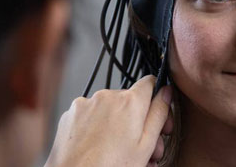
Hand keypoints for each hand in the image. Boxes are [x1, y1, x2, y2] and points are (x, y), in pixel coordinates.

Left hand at [45, 75, 173, 166]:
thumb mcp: (145, 145)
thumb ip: (159, 114)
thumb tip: (166, 92)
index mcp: (130, 101)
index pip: (150, 83)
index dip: (158, 100)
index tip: (159, 119)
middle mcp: (106, 96)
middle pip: (130, 101)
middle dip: (138, 122)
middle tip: (144, 148)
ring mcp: (86, 104)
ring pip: (110, 109)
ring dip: (118, 126)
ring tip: (120, 152)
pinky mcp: (70, 114)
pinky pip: (90, 115)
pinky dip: (97, 128)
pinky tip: (100, 148)